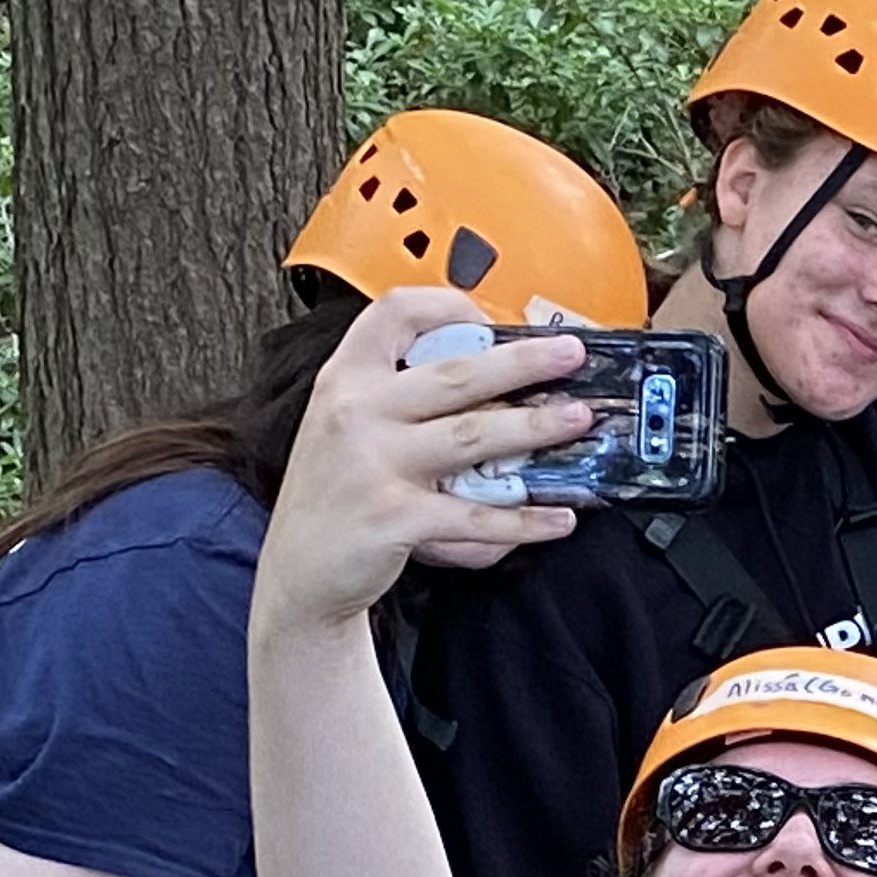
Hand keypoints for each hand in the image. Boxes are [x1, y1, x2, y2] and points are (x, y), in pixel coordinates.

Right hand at [252, 288, 593, 634]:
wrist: (299, 571)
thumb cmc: (334, 495)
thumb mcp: (344, 427)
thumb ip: (394, 397)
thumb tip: (485, 385)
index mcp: (346, 380)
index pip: (394, 314)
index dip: (446, 306)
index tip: (491, 318)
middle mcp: (356, 412)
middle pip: (455, 373)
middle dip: (523, 361)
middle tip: (571, 355)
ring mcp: (374, 464)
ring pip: (473, 435)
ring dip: (535, 428)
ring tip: (578, 419)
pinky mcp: (394, 517)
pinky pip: (474, 515)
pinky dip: (524, 519)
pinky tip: (559, 517)